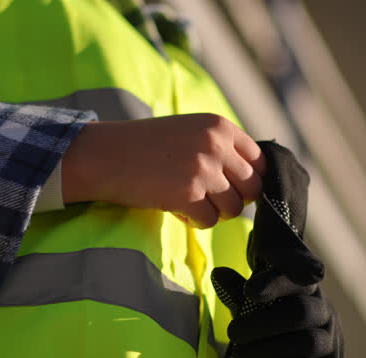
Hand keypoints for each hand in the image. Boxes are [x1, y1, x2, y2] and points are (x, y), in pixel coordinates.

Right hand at [61, 113, 264, 227]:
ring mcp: (203, 169)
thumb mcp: (191, 132)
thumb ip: (222, 149)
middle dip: (234, 200)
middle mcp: (216, 144)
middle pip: (252, 188)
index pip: (261, 162)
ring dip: (214, 213)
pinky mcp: (188, 194)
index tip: (232, 188)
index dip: (249, 180)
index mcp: (220, 126)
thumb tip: (257, 184)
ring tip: (190, 203)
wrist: (104, 155)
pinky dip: (195, 222)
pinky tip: (177, 210)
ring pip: (233, 208)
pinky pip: (209, 221)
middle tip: (210, 200)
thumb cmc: (147, 147)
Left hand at [212, 267, 341, 357]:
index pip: (296, 278)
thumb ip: (239, 291)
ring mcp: (330, 340)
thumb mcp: (256, 303)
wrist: (302, 355)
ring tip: (240, 356)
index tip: (250, 291)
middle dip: (262, 324)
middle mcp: (323, 310)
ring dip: (268, 351)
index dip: (276, 284)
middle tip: (233, 333)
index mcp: (305, 286)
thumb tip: (219, 274)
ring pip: (307, 343)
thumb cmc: (273, 321)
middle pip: (301, 312)